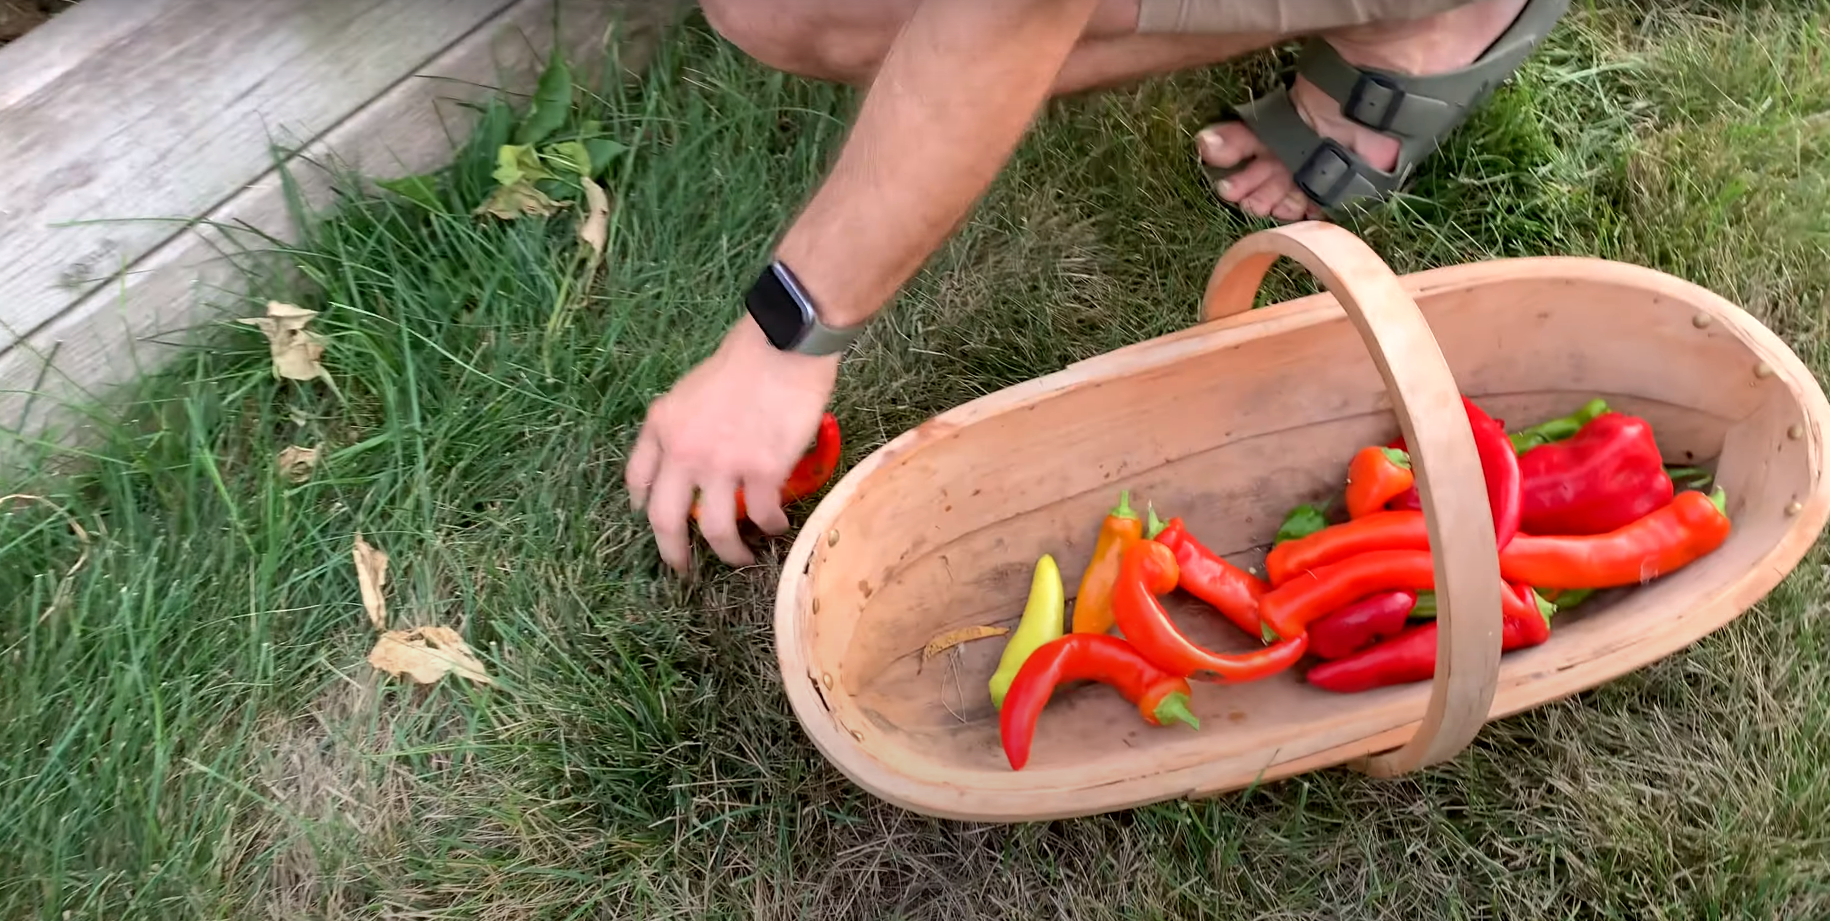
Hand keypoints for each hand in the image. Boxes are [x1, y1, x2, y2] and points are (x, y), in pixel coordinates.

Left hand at [626, 317, 839, 572]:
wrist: (781, 348)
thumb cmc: (743, 359)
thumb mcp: (688, 389)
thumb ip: (680, 425)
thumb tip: (687, 455)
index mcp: (662, 427)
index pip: (637, 478)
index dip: (641, 505)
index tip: (648, 519)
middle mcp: (684, 452)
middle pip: (665, 519)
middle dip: (672, 553)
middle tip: (682, 571)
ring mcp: (723, 465)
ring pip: (716, 530)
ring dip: (728, 553)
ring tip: (741, 560)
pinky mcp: (762, 472)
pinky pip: (762, 514)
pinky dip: (770, 526)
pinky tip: (777, 527)